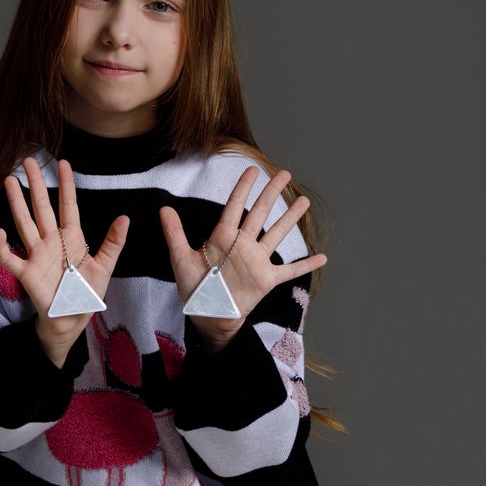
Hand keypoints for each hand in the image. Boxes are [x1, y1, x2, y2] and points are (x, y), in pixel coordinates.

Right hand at [0, 157, 129, 362]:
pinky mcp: (26, 273)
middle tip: (27, 160)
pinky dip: (2, 247)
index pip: (68, 205)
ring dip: (17, 203)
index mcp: (72, 238)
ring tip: (10, 181)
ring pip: (24, 223)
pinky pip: (10, 257)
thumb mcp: (105, 267)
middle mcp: (52, 241)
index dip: (66, 184)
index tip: (63, 163)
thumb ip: (113, 243)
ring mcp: (37, 255)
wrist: (71, 320)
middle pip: (42, 207)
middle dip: (36, 184)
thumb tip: (125, 217)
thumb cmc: (86, 294)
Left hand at [159, 166, 326, 351]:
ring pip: (277, 234)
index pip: (235, 206)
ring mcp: (257, 261)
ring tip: (303, 202)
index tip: (253, 169)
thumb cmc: (193, 289)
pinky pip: (290, 271)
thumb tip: (163, 209)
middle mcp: (243, 245)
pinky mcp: (267, 279)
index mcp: (223, 237)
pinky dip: (306, 265)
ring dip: (291, 218)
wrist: (208, 315)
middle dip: (273, 193)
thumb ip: (174, 234)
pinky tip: (322, 257)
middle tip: (285, 173)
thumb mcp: (181, 260)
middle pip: (261, 213)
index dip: (243, 187)